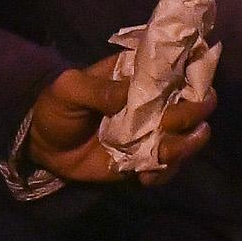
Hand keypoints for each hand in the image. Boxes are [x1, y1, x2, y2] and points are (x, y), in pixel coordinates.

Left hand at [21, 53, 209, 186]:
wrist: (44, 149)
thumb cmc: (58, 108)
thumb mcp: (69, 90)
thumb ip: (97, 89)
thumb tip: (129, 93)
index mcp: (140, 73)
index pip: (180, 63)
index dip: (196, 71)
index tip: (192, 85)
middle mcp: (156, 100)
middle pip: (196, 100)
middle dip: (192, 112)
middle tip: (168, 123)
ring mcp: (154, 131)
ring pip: (191, 135)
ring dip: (186, 145)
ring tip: (164, 154)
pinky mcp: (147, 159)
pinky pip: (170, 166)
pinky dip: (165, 173)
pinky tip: (145, 177)